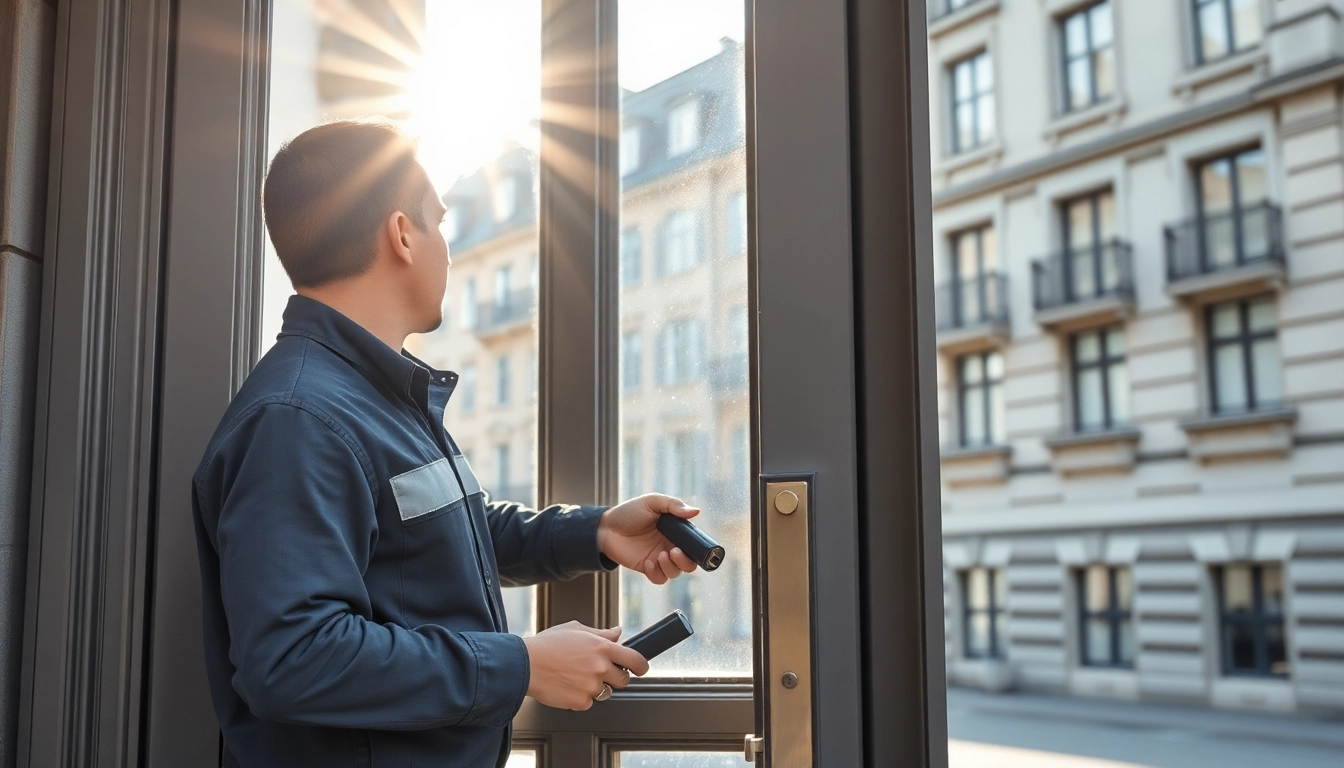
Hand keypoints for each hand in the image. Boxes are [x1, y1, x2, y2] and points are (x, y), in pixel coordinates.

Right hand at [522, 621, 649, 709]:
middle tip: (600, 671)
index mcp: (602, 647)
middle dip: (616, 677)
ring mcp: (591, 686)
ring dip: (597, 687)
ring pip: (606, 692)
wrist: (525, 664)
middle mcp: (600, 667)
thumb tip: (617, 632)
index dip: (642, 666)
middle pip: (623, 680)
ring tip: (576, 676)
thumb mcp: (576, 629)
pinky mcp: (581, 702)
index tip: (641, 668)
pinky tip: (568, 685)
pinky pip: (589, 702)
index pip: (635, 659)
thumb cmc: (547, 645)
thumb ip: (601, 633)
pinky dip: (581, 697)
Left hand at [597, 493, 701, 583]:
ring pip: (676, 572)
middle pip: (690, 563)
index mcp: (675, 531)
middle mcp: (670, 546)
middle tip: (673, 552)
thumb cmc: (628, 512)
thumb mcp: (651, 502)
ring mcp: (659, 558)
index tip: (691, 545)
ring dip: (671, 567)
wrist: (606, 527)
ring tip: (660, 555)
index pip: (694, 544)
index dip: (698, 548)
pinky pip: (659, 578)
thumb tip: (696, 512)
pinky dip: (657, 573)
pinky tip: (648, 562)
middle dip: (686, 562)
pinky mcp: (647, 568)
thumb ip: (673, 505)